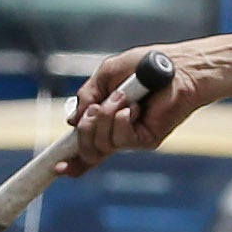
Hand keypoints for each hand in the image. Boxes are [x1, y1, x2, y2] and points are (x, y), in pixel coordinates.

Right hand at [65, 49, 213, 171]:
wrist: (174, 66)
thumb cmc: (143, 66)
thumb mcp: (106, 75)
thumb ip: (87, 96)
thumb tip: (72, 121)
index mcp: (106, 120)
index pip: (86, 148)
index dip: (71, 161)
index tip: (57, 166)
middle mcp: (118, 133)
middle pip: (89, 151)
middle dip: (85, 130)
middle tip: (95, 108)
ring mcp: (132, 138)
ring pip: (102, 144)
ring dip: (105, 118)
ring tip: (121, 97)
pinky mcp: (147, 140)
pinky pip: (122, 139)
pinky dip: (121, 120)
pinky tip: (132, 107)